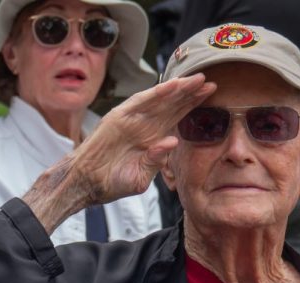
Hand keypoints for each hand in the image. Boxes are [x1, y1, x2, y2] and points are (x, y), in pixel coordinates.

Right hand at [72, 74, 216, 202]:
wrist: (87, 184)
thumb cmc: (113, 183)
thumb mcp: (142, 177)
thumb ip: (157, 160)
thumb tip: (173, 141)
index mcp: (152, 138)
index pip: (176, 118)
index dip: (193, 106)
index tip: (212, 96)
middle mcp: (143, 125)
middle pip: (171, 105)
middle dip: (190, 93)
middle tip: (210, 81)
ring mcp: (131, 120)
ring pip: (159, 100)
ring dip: (177, 89)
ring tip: (195, 79)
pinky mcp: (118, 118)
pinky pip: (140, 103)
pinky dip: (156, 94)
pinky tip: (172, 86)